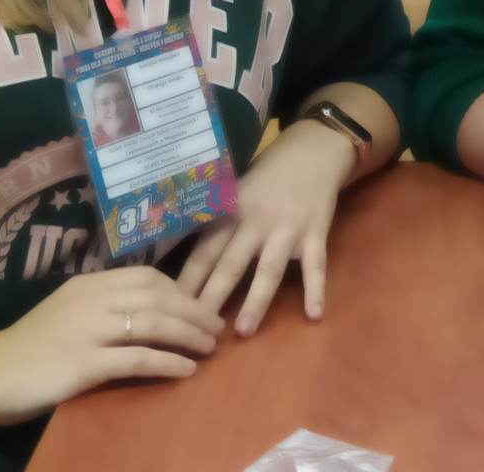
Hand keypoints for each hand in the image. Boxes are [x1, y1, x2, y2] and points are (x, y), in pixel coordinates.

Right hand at [0, 266, 222, 423]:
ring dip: (189, 335)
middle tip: (216, 327)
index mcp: (88, 284)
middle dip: (194, 311)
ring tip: (210, 348)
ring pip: (155, 323)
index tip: (199, 306)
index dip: (181, 291)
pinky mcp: (85, 363)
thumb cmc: (26, 347)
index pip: (148, 278)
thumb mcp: (66, 312)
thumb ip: (100, 306)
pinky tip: (187, 370)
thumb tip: (145, 310)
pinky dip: (168, 362)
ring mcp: (89, 330)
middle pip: (160, 297)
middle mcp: (92, 300)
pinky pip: (139, 359)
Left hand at [177, 121, 356, 336]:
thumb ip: (214, 222)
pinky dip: (316, 290)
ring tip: (243, 331)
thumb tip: (172, 255)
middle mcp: (257, 222)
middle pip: (230, 265)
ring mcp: (288, 229)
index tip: (167, 311)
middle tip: (193, 332)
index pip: (203, 252)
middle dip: (211, 299)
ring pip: (270, 269)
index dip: (186, 282)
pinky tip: (314, 315)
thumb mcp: (234, 191)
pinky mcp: (317, 233)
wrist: (313, 151)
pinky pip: (316, 266)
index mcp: (232, 212)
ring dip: (255, 301)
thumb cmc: (267, 176)